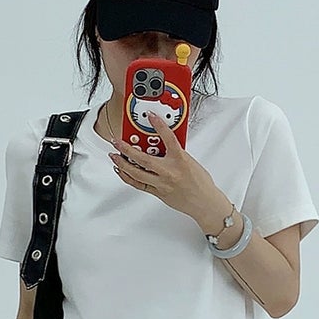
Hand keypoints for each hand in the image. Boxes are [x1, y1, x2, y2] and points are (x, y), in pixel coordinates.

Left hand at [108, 109, 225, 230]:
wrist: (204, 203)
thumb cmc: (200, 183)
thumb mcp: (191, 161)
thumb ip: (176, 152)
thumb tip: (163, 144)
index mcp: (180, 160)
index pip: (168, 138)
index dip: (159, 125)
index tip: (150, 116)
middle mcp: (169, 171)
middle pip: (143, 158)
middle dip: (126, 148)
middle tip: (117, 141)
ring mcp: (162, 183)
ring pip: (136, 173)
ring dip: (122, 163)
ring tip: (114, 155)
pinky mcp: (158, 192)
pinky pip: (138, 184)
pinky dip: (127, 177)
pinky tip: (121, 171)